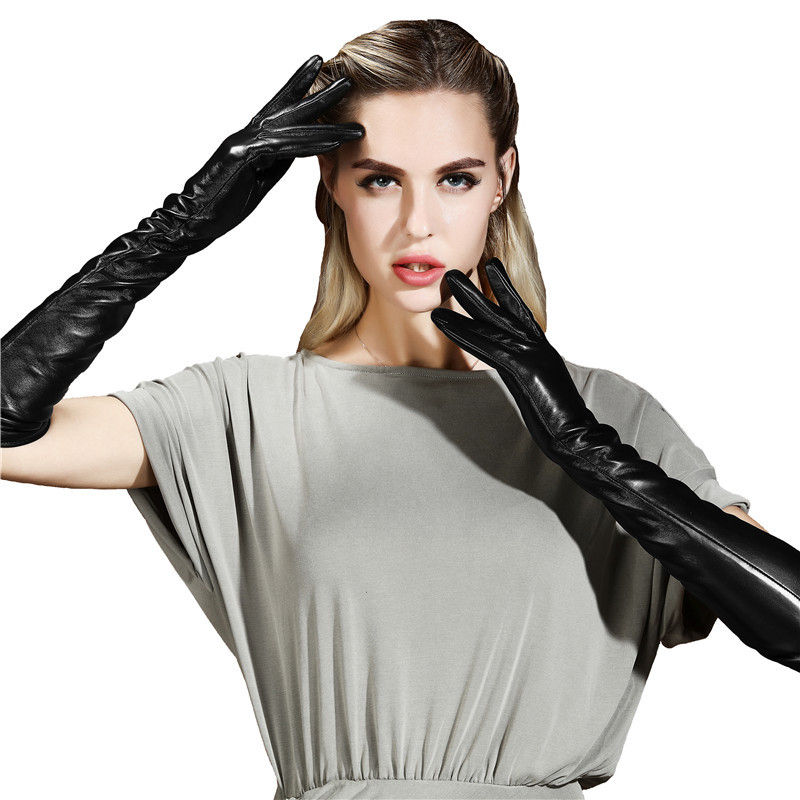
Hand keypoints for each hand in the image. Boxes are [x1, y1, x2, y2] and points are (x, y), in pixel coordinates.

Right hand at [153, 54, 363, 246]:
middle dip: (319, 94)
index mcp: (253, 139)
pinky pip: (283, 149)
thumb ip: (276, 160)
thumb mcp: (258, 178)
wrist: (195, 218)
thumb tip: (298, 149)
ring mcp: (245, 143)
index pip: (280, 109)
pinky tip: (331, 142)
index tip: (320, 70)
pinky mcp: (243, 157)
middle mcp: (248, 134)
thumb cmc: (224, 201)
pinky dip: (309, 145)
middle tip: (347, 80)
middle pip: (290, 109)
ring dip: (327, 126)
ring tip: (353, 124)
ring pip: (293, 130)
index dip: (300, 88)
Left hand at [430, 257, 595, 454]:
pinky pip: (488, 347)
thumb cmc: (559, 422)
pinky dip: (465, 333)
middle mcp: (537, 347)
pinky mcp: (525, 369)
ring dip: (468, 300)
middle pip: (504, 310)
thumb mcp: (540, 392)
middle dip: (480, 289)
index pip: (520, 315)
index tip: (491, 270)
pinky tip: (445, 322)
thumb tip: (518, 374)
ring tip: (449, 280)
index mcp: (542, 351)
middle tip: (456, 270)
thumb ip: (528, 377)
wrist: (578, 438)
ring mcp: (532, 355)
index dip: (504, 292)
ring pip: (494, 322)